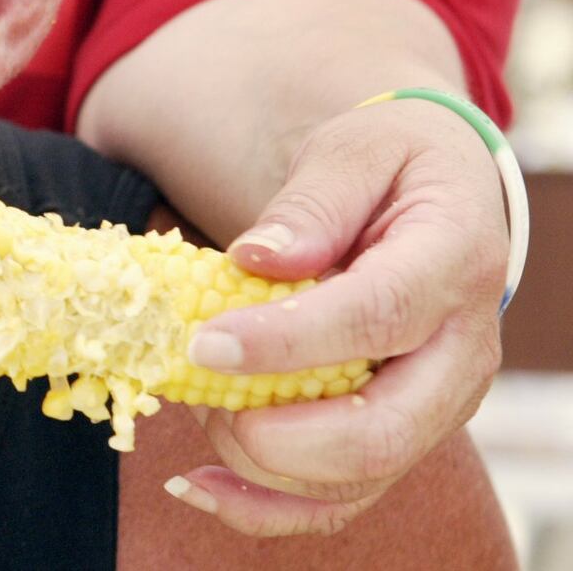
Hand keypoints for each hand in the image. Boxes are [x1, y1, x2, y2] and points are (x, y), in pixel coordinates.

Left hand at [162, 97, 506, 534]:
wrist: (437, 196)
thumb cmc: (390, 165)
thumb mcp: (355, 149)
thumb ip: (312, 202)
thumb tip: (259, 258)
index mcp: (453, 263)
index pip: (376, 317)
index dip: (286, 340)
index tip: (204, 341)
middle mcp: (460, 352)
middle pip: (379, 432)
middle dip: (273, 431)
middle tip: (195, 381)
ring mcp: (435, 406)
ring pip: (356, 479)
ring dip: (258, 464)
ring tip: (195, 404)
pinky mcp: (402, 435)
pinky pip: (340, 498)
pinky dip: (265, 506)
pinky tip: (198, 484)